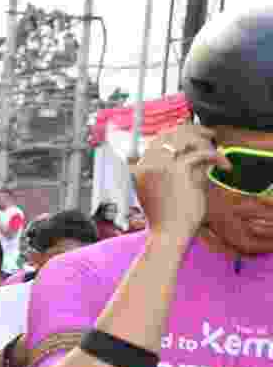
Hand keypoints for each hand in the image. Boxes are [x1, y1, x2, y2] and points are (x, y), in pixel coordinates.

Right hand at [134, 123, 229, 244]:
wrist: (168, 234)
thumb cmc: (167, 218)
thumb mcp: (166, 189)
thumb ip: (176, 169)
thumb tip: (197, 152)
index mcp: (140, 168)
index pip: (159, 139)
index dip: (179, 133)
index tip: (194, 136)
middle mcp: (148, 162)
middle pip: (171, 133)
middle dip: (194, 131)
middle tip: (211, 136)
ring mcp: (162, 164)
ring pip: (188, 139)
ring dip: (206, 143)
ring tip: (218, 153)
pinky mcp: (179, 169)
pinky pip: (203, 154)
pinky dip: (219, 158)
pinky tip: (225, 167)